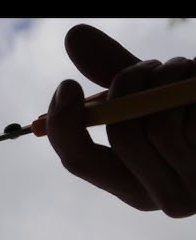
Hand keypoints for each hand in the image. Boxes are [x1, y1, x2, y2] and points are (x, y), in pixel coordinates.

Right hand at [46, 24, 195, 217]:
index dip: (63, 123)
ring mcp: (191, 189)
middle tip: (143, 65)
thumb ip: (111, 70)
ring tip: (183, 69)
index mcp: (129, 184)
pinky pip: (191, 123)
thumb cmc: (192, 111)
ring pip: (157, 128)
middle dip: (126, 87)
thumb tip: (72, 35)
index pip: (78, 161)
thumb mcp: (150, 95)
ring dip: (166, 82)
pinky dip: (190, 88)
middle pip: (121, 138)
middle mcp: (158, 196)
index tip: (67, 84)